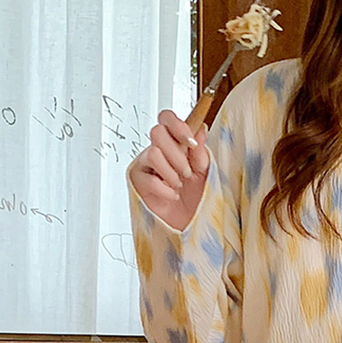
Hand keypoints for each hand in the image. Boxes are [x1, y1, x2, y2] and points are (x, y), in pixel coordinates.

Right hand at [128, 109, 209, 229]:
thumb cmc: (196, 198)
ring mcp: (144, 165)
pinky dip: (166, 190)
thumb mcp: (204, 173)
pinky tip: (172, 195)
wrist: (189, 224)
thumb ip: (200, 151)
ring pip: (152, 153)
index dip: (177, 125)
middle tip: (186, 173)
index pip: (166, 118)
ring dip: (171, 173)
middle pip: (157, 132)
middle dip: (176, 154)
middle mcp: (157, 150)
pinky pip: (149, 178)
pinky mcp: (137, 181)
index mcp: (173, 143)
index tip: (190, 142)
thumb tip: (200, 128)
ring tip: (178, 186)